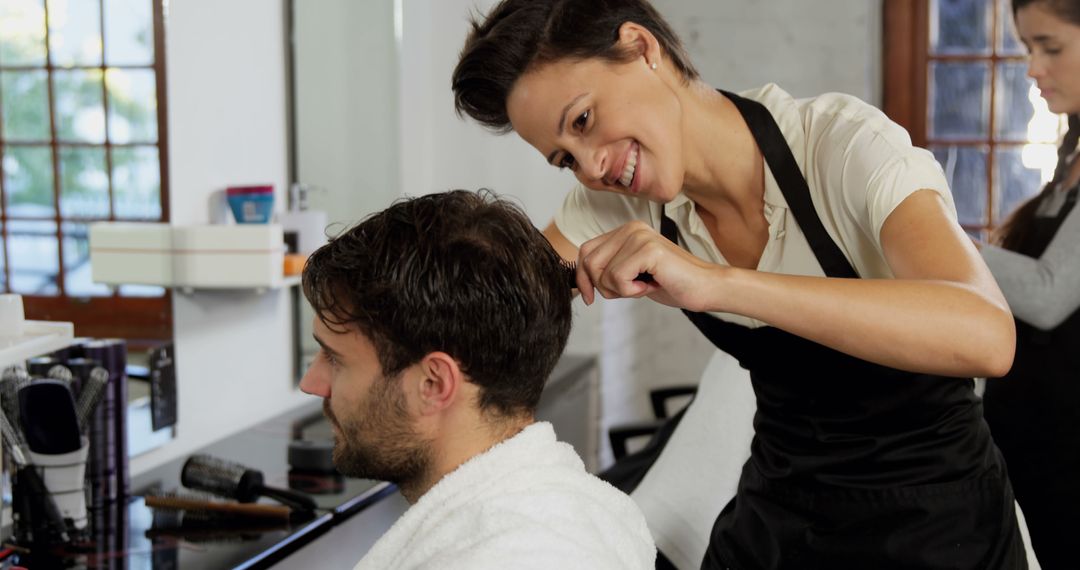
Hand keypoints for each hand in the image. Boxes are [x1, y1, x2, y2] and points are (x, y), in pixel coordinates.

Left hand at [575, 221, 722, 310]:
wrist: (705, 287)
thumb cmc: (671, 283)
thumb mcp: (631, 275)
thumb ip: (608, 270)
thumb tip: (579, 281)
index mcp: (625, 231)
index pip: (585, 252)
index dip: (582, 278)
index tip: (589, 298)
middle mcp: (630, 228)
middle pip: (589, 263)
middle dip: (602, 287)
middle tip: (629, 290)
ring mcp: (639, 236)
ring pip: (602, 273)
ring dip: (620, 290)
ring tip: (643, 285)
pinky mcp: (648, 249)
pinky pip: (618, 278)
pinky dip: (631, 291)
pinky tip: (651, 285)